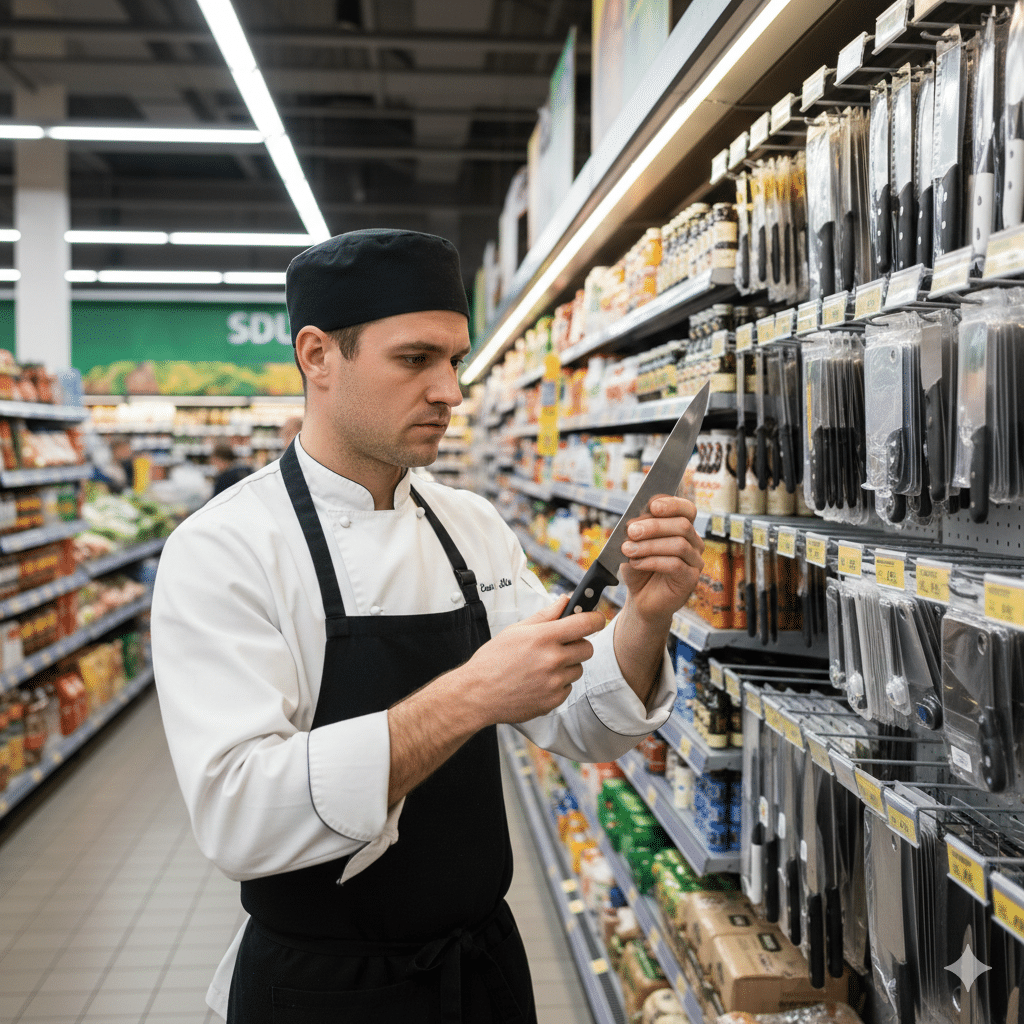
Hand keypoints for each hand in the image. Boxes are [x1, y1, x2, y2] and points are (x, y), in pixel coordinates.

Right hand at [456, 596, 605, 725]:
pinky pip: (568, 687)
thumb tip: (565, 601)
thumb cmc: (493, 660)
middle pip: (588, 648)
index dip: (596, 619)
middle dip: (578, 645)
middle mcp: (552, 659)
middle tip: (560, 646)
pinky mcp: (553, 700)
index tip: (596, 619)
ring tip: (542, 666)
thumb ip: (545, 615)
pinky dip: (558, 684)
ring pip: (578, 669)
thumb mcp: (516, 630)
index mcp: (543, 637)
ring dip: (567, 666)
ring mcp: (554, 682)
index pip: (585, 623)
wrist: (478, 694)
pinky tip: (538, 681)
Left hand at [617, 495, 703, 625]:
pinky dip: (652, 561)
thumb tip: (635, 521)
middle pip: (683, 525)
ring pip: (679, 545)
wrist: (640, 598)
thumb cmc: (639, 568)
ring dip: (649, 545)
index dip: (672, 504)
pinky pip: (675, 564)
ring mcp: (695, 561)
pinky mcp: (691, 579)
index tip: (652, 506)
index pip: (687, 509)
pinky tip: (636, 563)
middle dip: (654, 526)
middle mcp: (694, 542)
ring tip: (628, 550)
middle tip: (631, 531)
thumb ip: (637, 530)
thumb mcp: (634, 544)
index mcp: (682, 528)